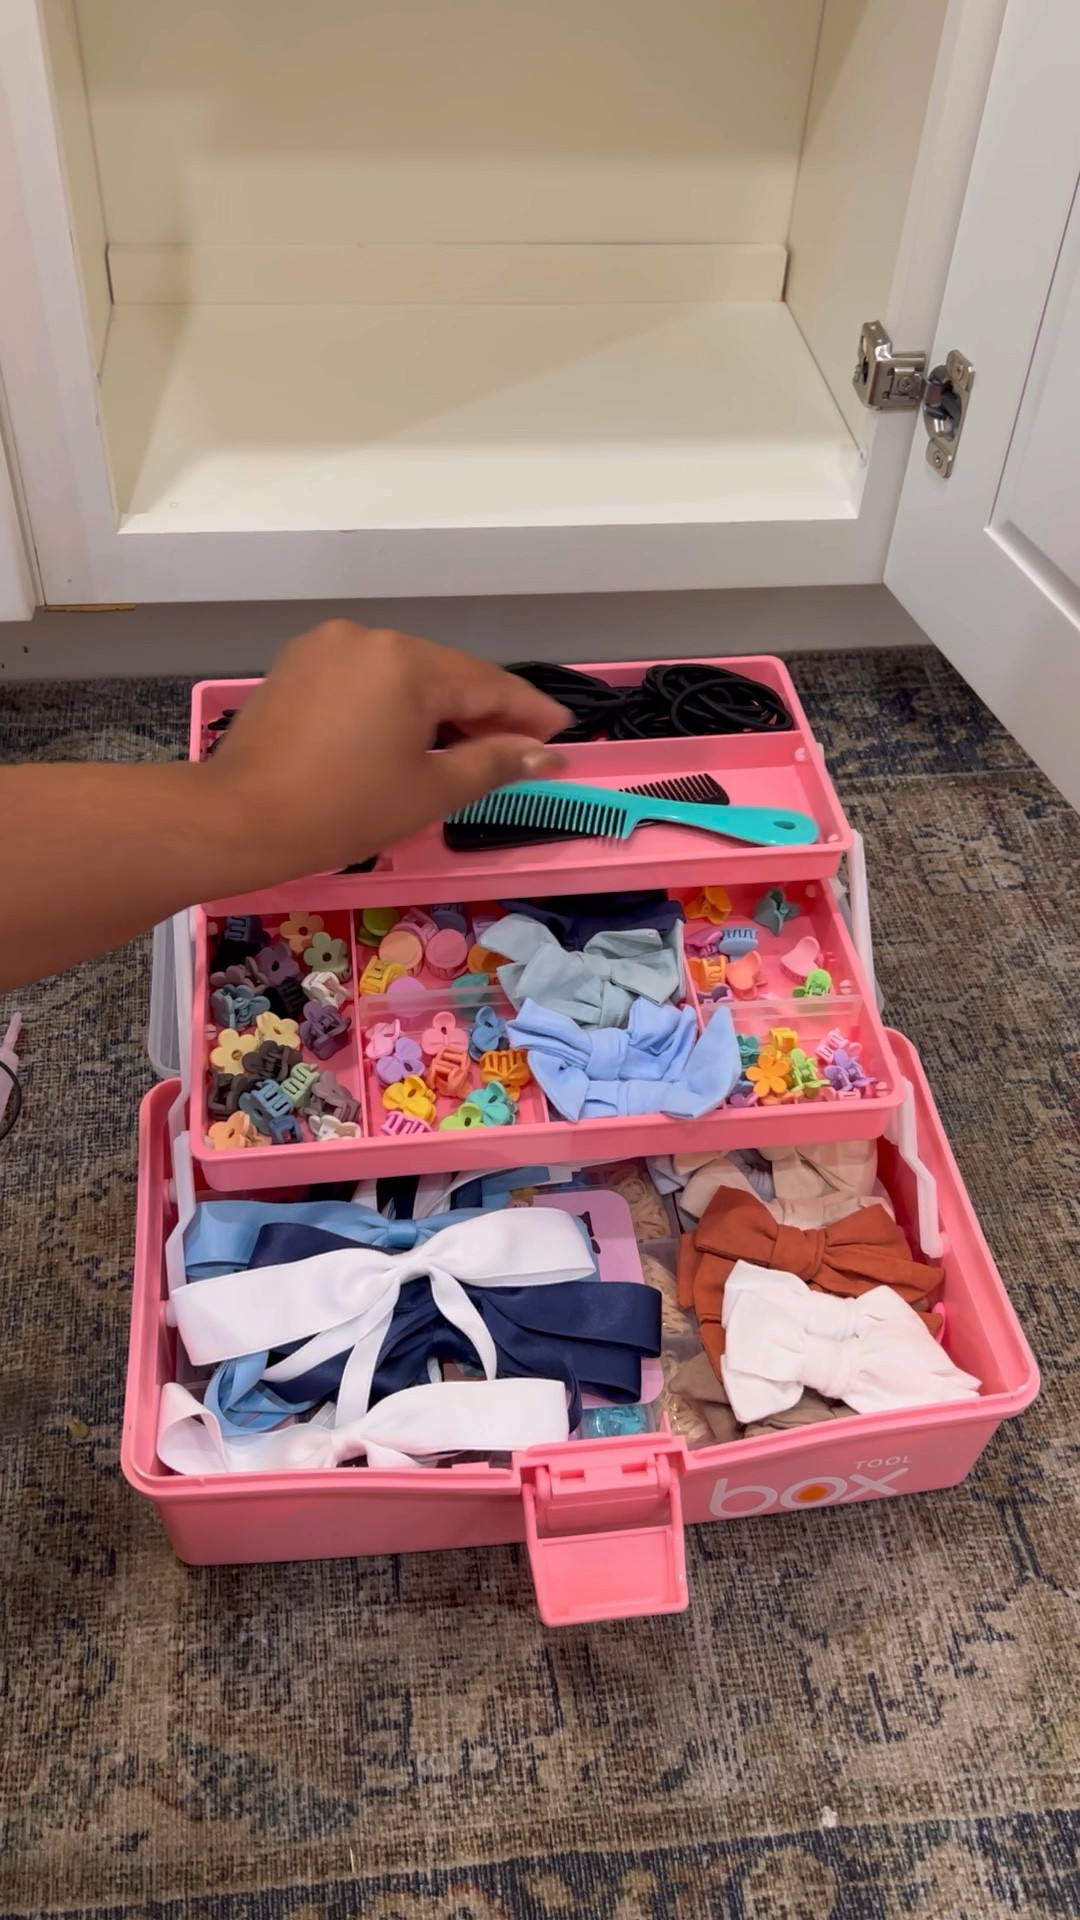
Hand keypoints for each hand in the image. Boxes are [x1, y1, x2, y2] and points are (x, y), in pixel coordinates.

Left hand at [207, 621, 568, 874]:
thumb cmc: (344, 809)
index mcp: (407, 661)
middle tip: (518, 749)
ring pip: (403, 674)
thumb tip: (545, 753)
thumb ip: (492, 763)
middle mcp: (369, 638)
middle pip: (445, 673)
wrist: (241, 818)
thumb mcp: (429, 790)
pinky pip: (365, 678)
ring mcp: (327, 646)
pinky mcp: (298, 665)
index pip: (488, 683)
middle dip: (483, 710)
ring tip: (464, 748)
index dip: (529, 712)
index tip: (561, 731)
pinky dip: (392, 704)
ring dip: (437, 707)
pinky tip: (405, 736)